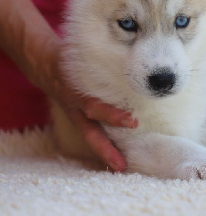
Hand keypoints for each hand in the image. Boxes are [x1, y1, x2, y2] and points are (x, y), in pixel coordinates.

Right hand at [43, 39, 136, 171]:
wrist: (46, 65)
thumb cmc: (72, 62)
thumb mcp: (85, 62)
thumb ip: (105, 66)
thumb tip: (135, 63)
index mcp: (77, 93)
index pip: (95, 108)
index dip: (113, 117)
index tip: (132, 123)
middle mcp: (76, 108)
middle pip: (90, 132)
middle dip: (106, 149)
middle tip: (122, 164)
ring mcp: (75, 115)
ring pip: (89, 137)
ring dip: (104, 152)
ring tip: (120, 167)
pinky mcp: (76, 117)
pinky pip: (88, 133)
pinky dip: (100, 145)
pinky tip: (114, 156)